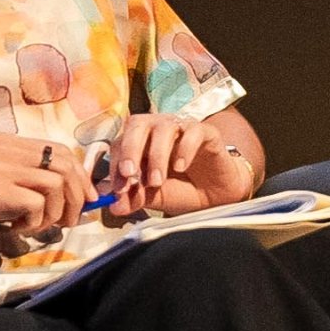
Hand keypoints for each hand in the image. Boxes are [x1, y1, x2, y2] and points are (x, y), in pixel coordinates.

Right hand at [0, 133, 92, 247]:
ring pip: (55, 184)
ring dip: (55, 213)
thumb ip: (29, 178)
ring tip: (37, 226)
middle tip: (69, 220)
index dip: (81, 176)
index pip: (61, 151)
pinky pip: (36, 204)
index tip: (86, 199)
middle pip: (65, 165)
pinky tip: (15, 227)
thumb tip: (76, 193)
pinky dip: (34, 222)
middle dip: (77, 196)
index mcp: (7, 143)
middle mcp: (4, 149)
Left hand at [96, 113, 246, 222]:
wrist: (216, 196)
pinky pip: (193, 132)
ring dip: (156, 155)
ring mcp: (182, 128)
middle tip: (129, 174)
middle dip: (130, 150)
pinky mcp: (206, 132)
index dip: (115, 164)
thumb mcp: (154, 198)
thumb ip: (134, 199)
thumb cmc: (182, 191)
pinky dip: (184, 149)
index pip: (120, 143)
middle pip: (138, 124)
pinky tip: (181, 167)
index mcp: (140, 141)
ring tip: (157, 181)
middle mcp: (158, 128)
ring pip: (163, 128)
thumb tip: (113, 206)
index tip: (118, 189)